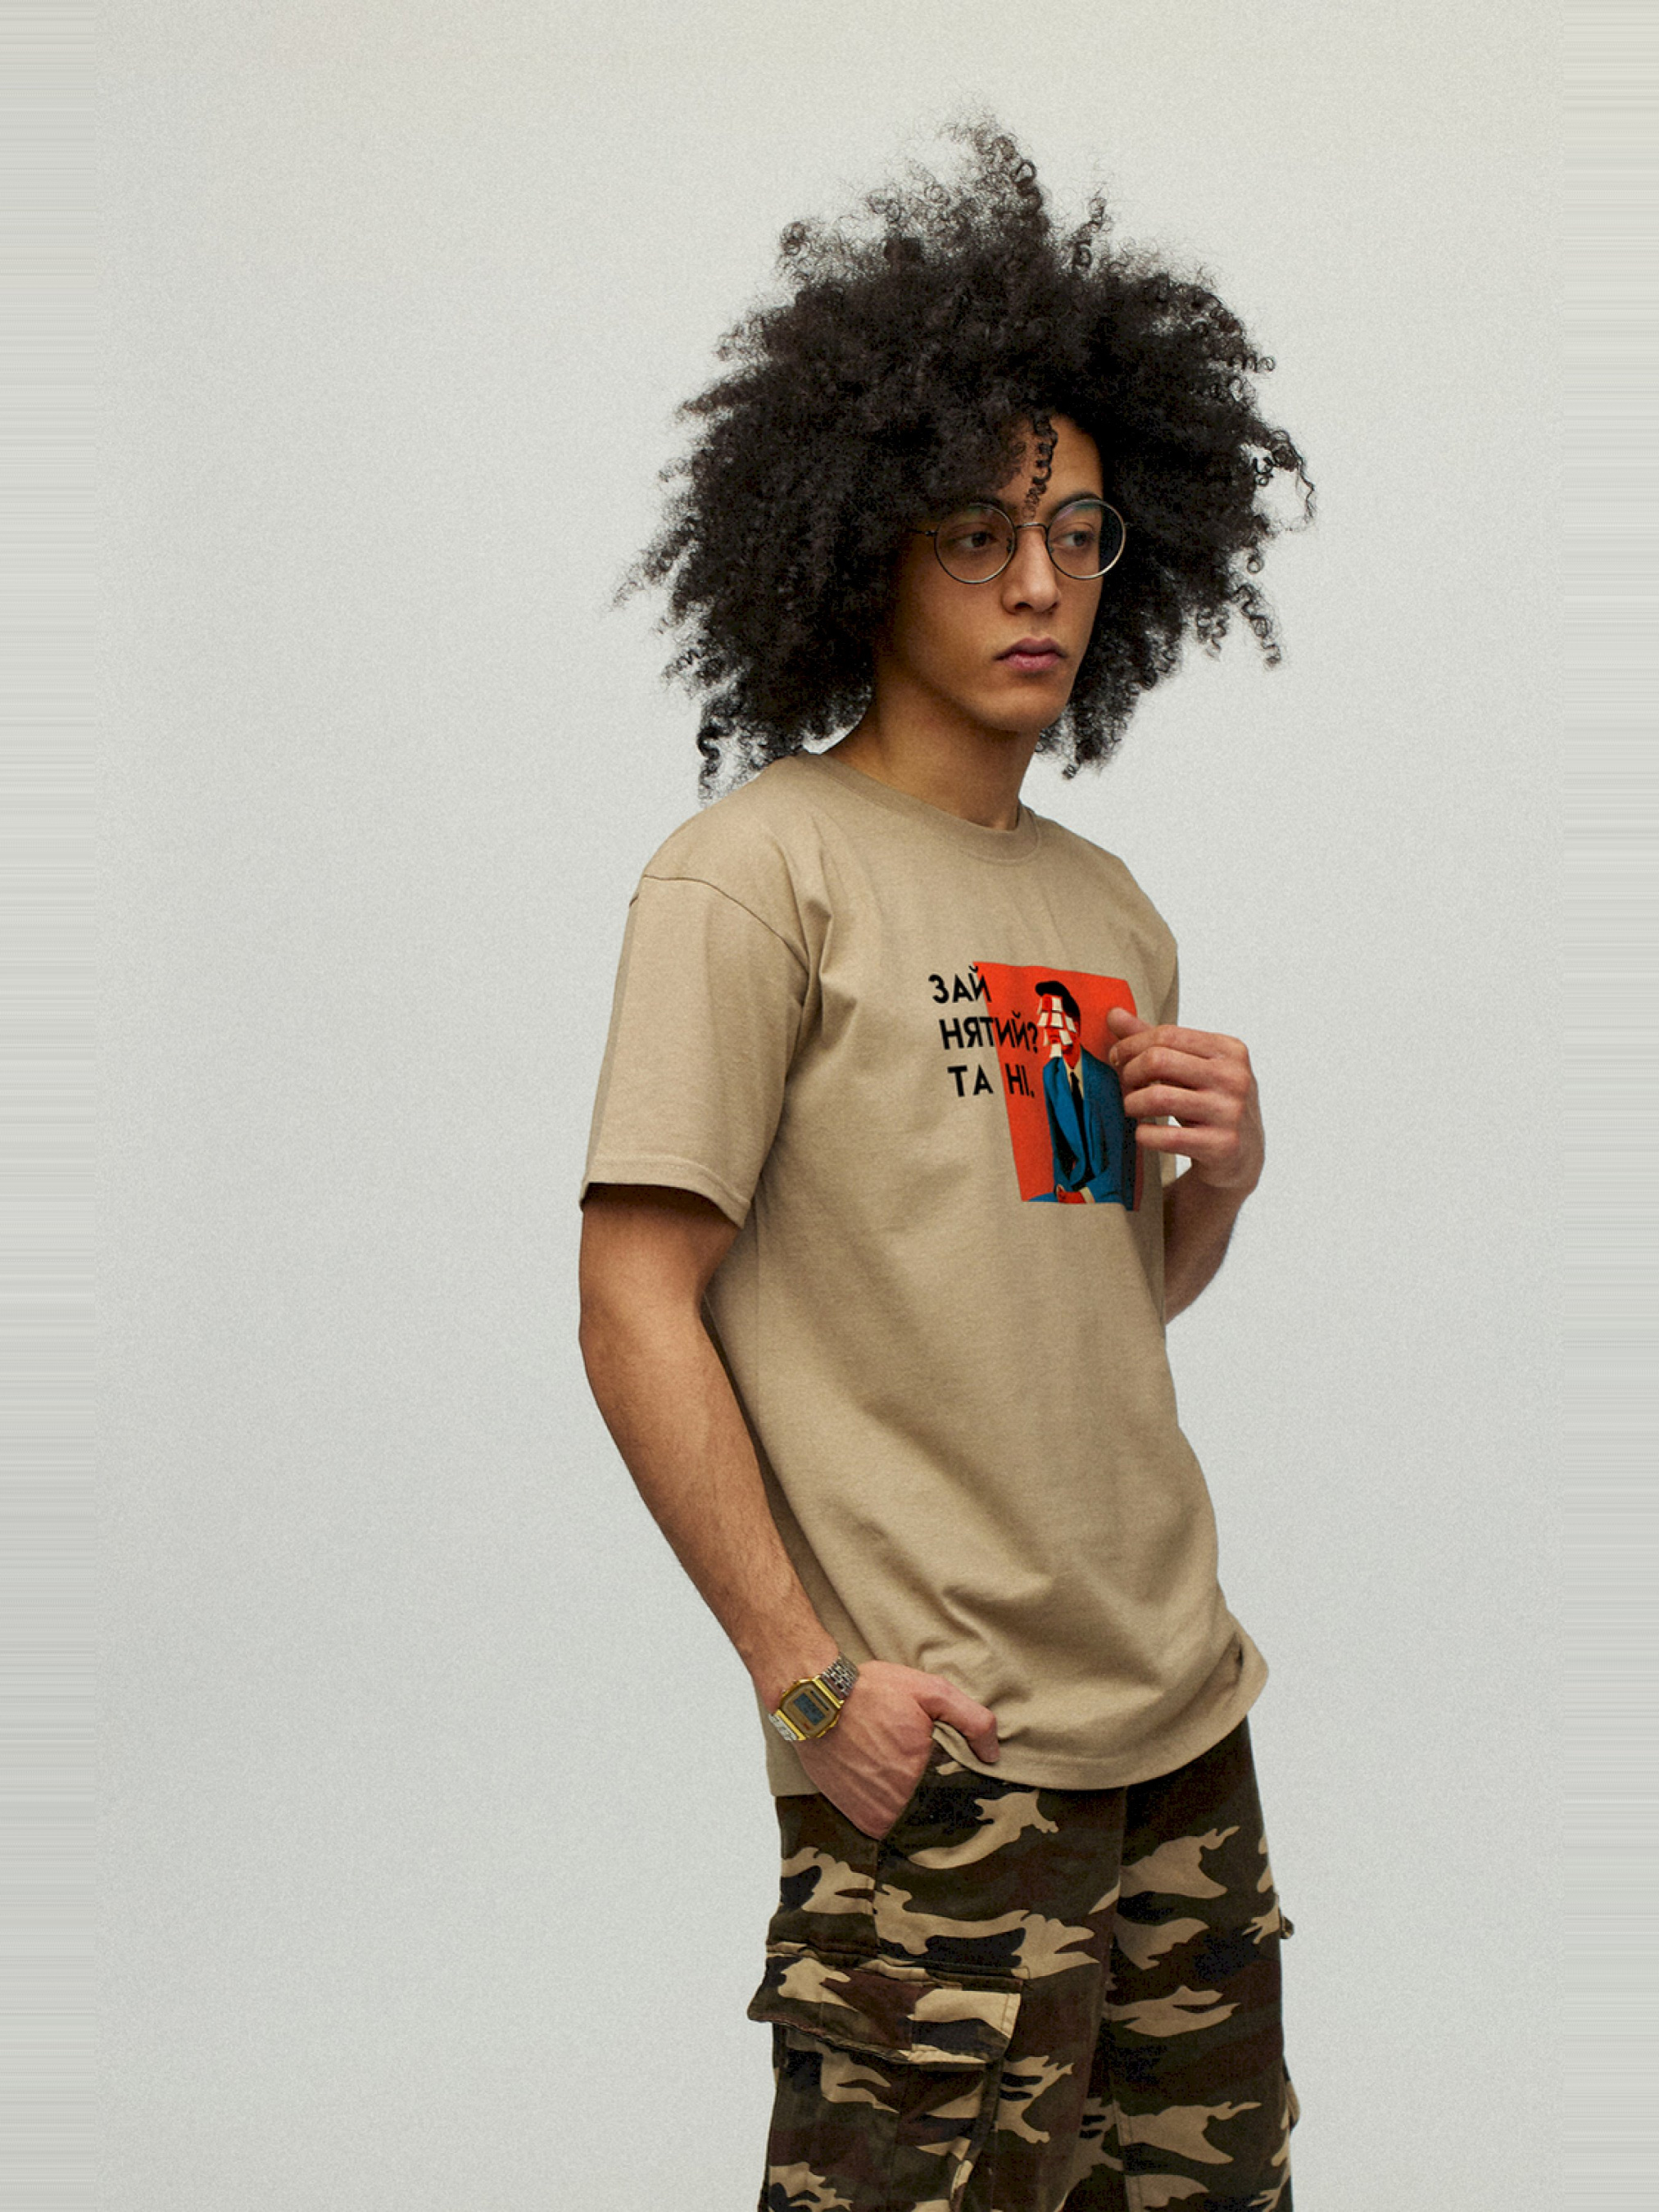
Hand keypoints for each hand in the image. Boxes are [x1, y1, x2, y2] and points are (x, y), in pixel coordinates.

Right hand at [794, 1661, 998, 1840]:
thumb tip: (993, 1754)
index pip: (960, 1790)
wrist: (815, 1702)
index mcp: (924, 1769)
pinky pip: (887, 1824)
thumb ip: (971, 1719)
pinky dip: (888, 1808)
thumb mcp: (929, 1690)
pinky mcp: (859, 1819)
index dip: (959, 1779)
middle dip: (935, 1790)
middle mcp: (902, 1798)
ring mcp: (879, 1813)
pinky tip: (882, 1783)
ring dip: (912, 1802)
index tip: (953, 1770)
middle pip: (936, 1805)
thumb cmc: (872, 1691)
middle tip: (920, 1766)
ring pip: (913, 1817)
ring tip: (899, 1773)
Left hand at [1104, 1006, 1263, 1196]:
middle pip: (1158, 1060)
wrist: (1242, 1155)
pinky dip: (1144, 1135)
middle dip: (1129, 1072)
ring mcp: (1230, 1112)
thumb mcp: (1191, 1067)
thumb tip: (1114, 1014)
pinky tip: (1144, 1133)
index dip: (1131, 1044)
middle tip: (1124, 1084)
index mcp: (1229, 1050)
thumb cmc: (1211, 1102)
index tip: (1117, 1057)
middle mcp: (1234, 1077)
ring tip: (1131, 1108)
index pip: (1167, 1034)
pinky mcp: (1221, 1145)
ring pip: (1158, 1098)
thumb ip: (1154, 1040)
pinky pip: (1166, 1137)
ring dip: (1132, 1103)